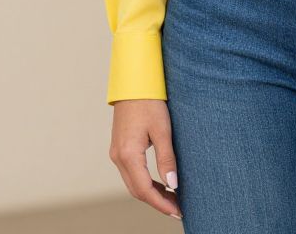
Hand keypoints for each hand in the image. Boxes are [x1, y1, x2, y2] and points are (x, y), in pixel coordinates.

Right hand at [108, 99, 182, 218]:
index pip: (144, 190)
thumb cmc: (149, 102)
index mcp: (128, 155)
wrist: (133, 83)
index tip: (177, 211)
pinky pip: (131, 173)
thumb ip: (167, 159)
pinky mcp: (119, 148)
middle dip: (157, 202)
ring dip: (151, 193)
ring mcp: (117, 153)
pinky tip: (158, 183)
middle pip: (137, 190)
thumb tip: (173, 185)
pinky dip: (144, 182)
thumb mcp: (162, 130)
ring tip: (172, 198)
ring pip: (133, 183)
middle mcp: (118, 157)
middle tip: (178, 207)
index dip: (161, 204)